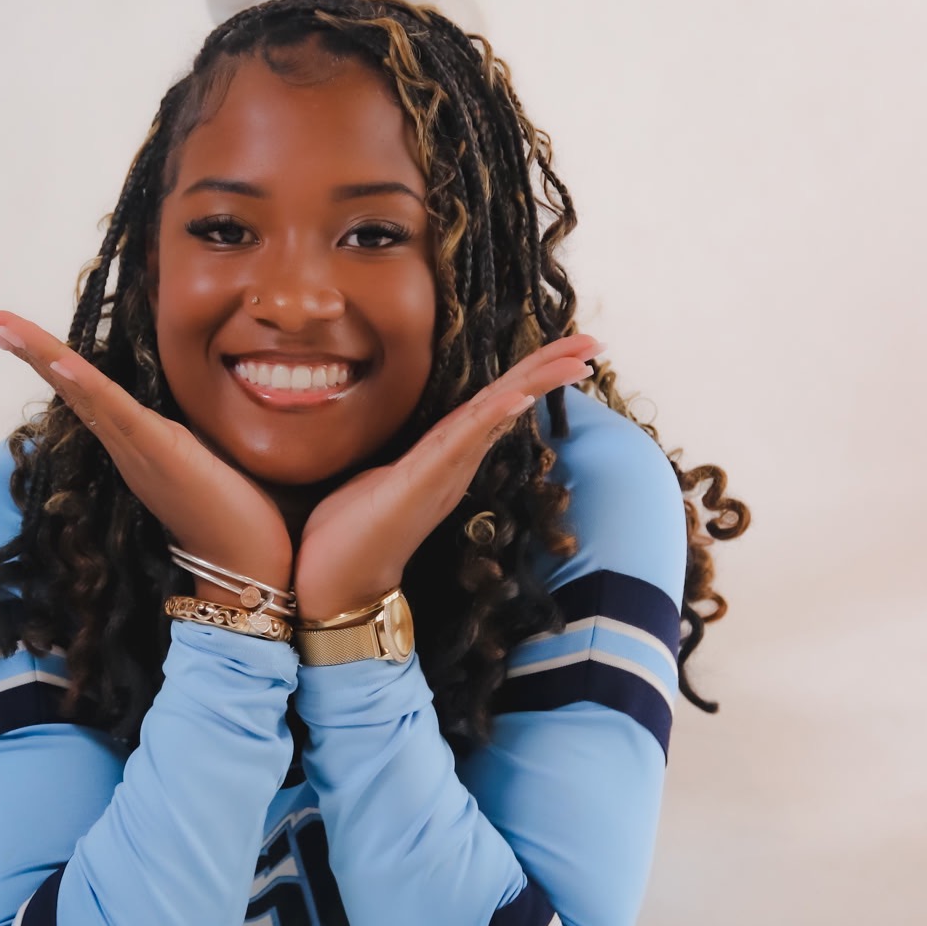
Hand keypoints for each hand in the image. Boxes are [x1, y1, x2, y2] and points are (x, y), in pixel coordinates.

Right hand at [0, 313, 294, 597]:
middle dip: (28, 350)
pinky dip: (86, 385)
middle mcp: (125, 447)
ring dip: (41, 356)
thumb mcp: (209, 459)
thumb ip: (190, 435)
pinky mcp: (159, 453)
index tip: (15, 329)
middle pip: (69, 388)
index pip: (87, 391)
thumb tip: (200, 408)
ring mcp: (137, 451)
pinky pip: (116, 412)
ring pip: (82, 393)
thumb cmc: (239, 516)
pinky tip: (61, 361)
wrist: (249, 568)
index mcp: (136, 443)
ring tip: (3, 326)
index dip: (52, 359)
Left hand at [293, 333, 601, 619]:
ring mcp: (441, 474)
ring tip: (576, 360)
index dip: (532, 371)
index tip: (571, 347)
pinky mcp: (420, 485)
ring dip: (536, 385)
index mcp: (445, 454)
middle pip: (509, 401)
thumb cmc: (348, 535)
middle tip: (594, 340)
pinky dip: (493, 418)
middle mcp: (453, 462)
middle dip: (550, 368)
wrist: (332, 585)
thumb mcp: (378, 482)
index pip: (495, 401)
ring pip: (495, 416)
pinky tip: (518, 398)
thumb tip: (400, 449)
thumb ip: (403, 463)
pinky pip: (461, 444)